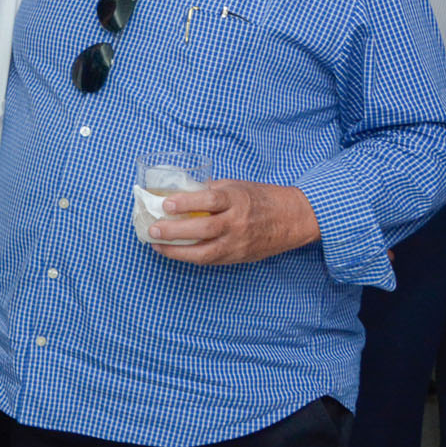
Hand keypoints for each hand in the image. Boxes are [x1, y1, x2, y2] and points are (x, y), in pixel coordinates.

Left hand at [150, 179, 320, 264]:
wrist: (292, 218)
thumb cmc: (261, 198)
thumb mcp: (236, 186)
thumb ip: (210, 190)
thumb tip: (178, 192)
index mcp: (237, 199)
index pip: (210, 200)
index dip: (187, 202)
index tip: (166, 203)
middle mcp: (238, 223)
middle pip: (204, 229)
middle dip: (175, 231)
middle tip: (153, 229)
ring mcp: (239, 243)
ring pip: (206, 252)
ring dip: (177, 251)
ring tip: (157, 245)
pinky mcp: (239, 257)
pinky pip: (211, 260)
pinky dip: (190, 257)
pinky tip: (174, 252)